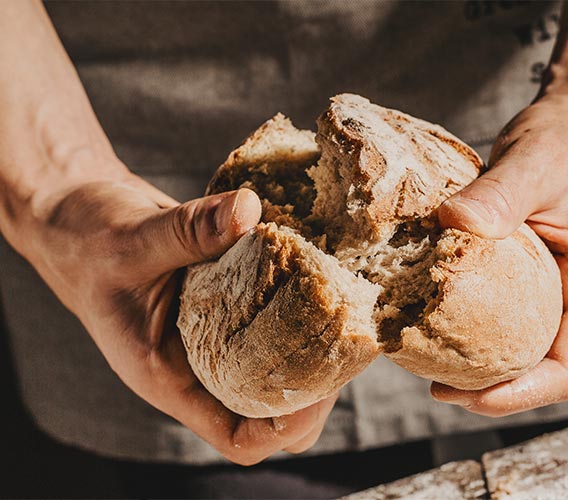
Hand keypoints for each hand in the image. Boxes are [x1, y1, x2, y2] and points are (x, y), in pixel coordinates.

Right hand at [25, 168, 337, 463]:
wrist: (79, 217)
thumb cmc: (87, 241)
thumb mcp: (131, 239)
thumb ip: (188, 230)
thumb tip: (249, 211)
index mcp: (170, 377)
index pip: (238, 436)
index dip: (285, 425)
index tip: (322, 384)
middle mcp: (199, 364)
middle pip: (271, 408)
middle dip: (314, 384)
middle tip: (343, 337)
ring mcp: (215, 334)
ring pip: (276, 361)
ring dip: (311, 341)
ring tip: (340, 304)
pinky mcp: (226, 301)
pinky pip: (270, 315)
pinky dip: (296, 301)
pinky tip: (317, 268)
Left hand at [433, 90, 567, 415]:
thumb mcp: (538, 160)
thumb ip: (500, 194)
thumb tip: (450, 224)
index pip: (567, 369)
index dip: (516, 395)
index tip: (460, 395)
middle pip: (544, 369)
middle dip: (492, 388)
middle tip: (433, 385)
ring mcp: (567, 287)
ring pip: (529, 347)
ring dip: (485, 363)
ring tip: (431, 361)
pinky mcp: (544, 273)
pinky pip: (514, 316)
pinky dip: (481, 328)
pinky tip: (441, 318)